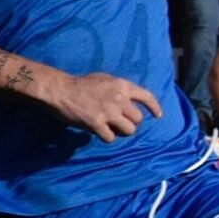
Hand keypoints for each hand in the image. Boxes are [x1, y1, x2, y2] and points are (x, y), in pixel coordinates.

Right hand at [47, 72, 162, 141]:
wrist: (60, 89)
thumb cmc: (81, 84)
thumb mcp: (105, 80)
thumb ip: (119, 89)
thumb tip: (130, 100)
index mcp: (122, 86)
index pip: (147, 96)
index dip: (155, 107)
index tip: (158, 116)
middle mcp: (119, 99)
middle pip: (138, 119)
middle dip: (131, 123)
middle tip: (120, 123)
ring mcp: (108, 112)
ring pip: (129, 130)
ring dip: (121, 132)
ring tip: (111, 128)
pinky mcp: (97, 123)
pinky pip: (111, 138)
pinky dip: (106, 137)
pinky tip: (99, 131)